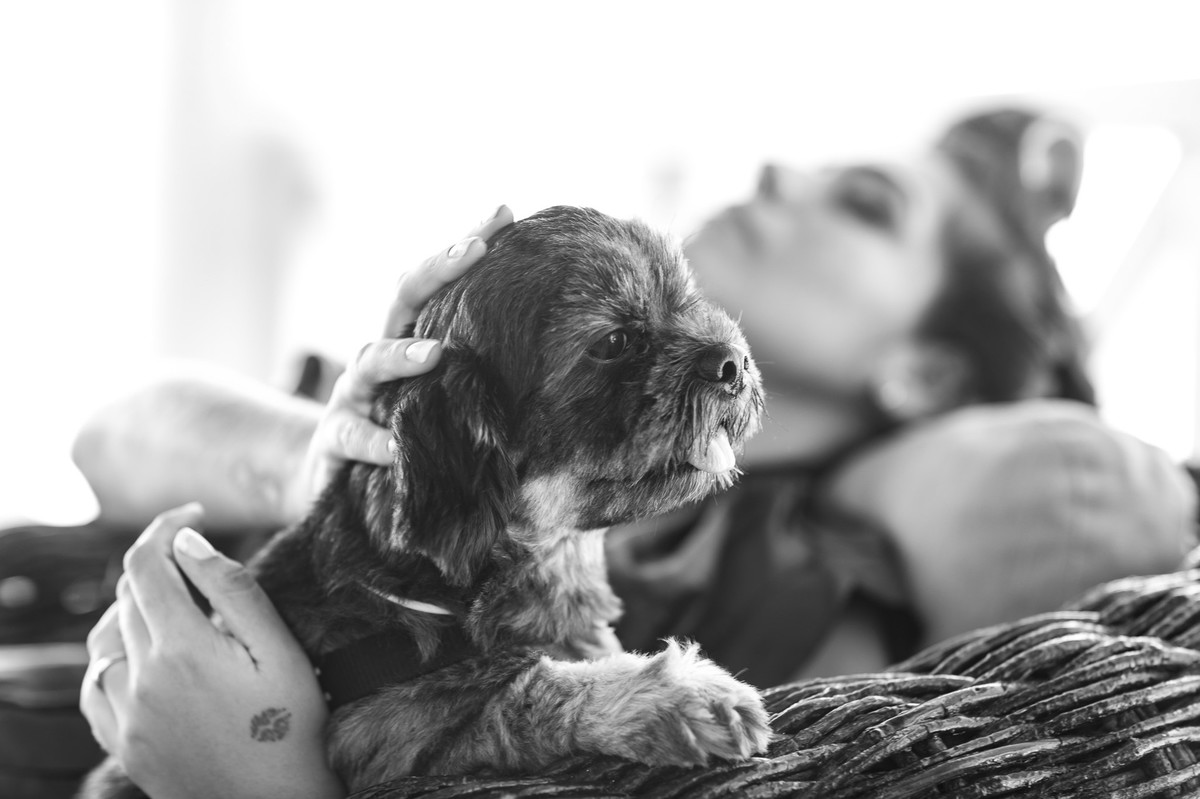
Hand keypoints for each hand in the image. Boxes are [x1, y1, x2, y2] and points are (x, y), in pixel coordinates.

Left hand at [80, 503, 343, 798]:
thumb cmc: (294, 727)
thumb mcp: (280, 650)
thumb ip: (232, 588)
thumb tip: (187, 540)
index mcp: (182, 649)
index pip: (147, 562)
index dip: (166, 526)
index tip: (196, 513)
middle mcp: (140, 679)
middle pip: (129, 593)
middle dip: (162, 565)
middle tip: (205, 567)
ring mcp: (125, 715)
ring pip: (107, 635)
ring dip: (136, 607)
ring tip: (180, 606)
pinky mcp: (122, 742)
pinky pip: (97, 682)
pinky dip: (114, 655)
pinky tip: (145, 655)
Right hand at [282, 205, 515, 521]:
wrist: (336, 474)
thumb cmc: (402, 423)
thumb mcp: (438, 391)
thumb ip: (477, 366)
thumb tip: (554, 346)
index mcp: (407, 335)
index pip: (434, 280)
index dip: (463, 246)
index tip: (504, 214)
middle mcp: (378, 353)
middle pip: (401, 300)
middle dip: (435, 271)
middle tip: (474, 252)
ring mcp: (353, 393)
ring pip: (371, 362)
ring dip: (401, 356)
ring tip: (435, 355)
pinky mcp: (336, 439)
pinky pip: (352, 436)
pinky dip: (375, 441)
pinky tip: (396, 445)